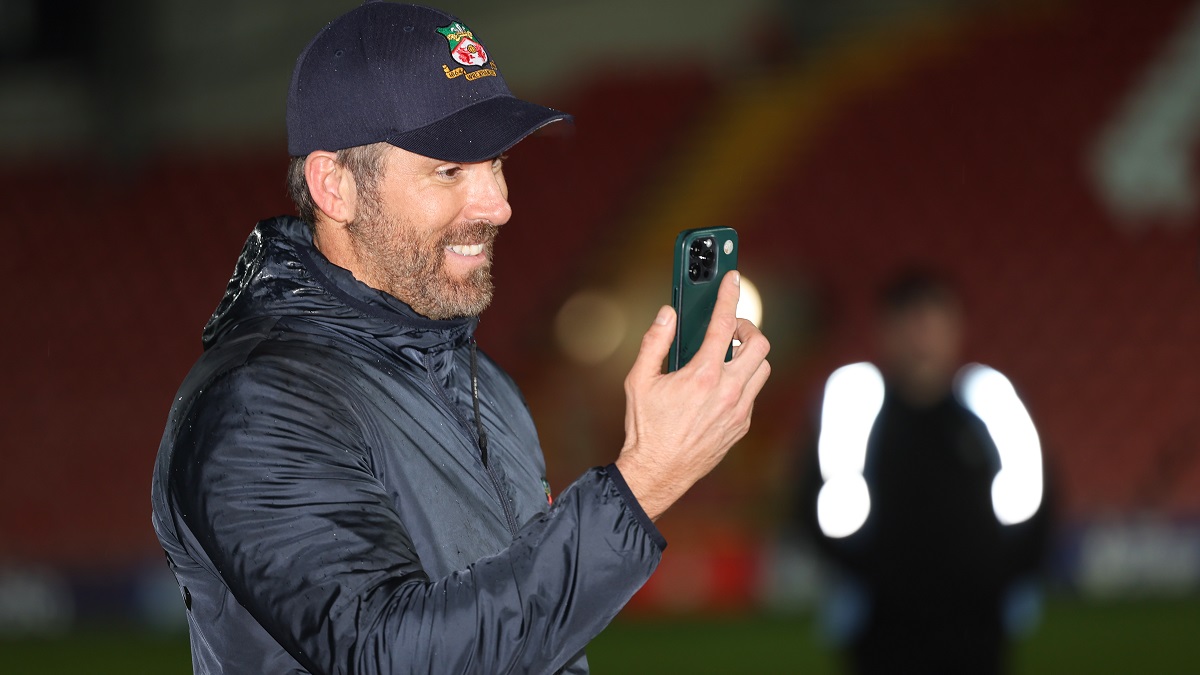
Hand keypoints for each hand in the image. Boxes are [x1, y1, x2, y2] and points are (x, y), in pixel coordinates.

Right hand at [614, 270, 770, 519]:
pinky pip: (753, 393)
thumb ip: (655, 342)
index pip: (722, 324)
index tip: (731, 278)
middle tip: (730, 329)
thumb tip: (667, 314)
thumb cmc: (646, 427)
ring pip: (762, 369)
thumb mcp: (639, 380)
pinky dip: (743, 380)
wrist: (658, 471)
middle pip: (759, 344)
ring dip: (748, 356)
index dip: (727, 295)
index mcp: (702, 375)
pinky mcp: (741, 425)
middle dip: (747, 328)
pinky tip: (720, 383)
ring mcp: (739, 410)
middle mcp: (727, 391)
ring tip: (726, 355)